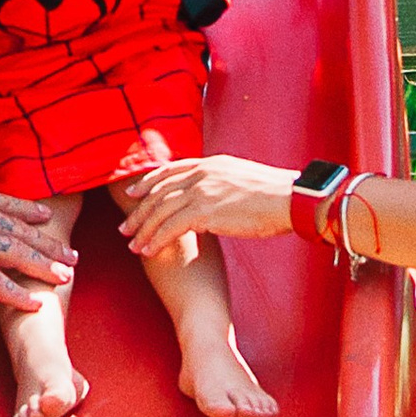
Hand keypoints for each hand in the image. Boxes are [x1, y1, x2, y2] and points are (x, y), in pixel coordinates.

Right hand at [0, 180, 77, 309]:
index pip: (5, 203)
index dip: (28, 211)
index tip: (45, 216)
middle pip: (21, 231)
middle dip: (48, 243)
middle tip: (71, 254)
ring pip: (18, 254)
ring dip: (44, 266)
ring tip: (66, 276)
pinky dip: (16, 294)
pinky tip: (34, 303)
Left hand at [120, 154, 299, 259]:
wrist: (290, 199)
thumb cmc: (276, 195)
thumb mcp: (244, 180)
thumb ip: (224, 184)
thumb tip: (219, 197)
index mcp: (211, 164)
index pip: (170, 170)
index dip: (148, 182)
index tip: (134, 193)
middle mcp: (202, 174)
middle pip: (159, 191)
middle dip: (139, 211)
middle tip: (125, 228)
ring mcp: (202, 191)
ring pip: (161, 210)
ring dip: (144, 230)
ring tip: (133, 246)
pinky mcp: (205, 211)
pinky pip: (171, 227)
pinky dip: (157, 240)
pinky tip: (149, 252)